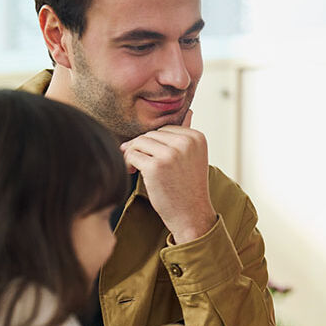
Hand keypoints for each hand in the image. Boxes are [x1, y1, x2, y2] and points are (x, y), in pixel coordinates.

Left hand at [120, 110, 216, 243]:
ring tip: (136, 168)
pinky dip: (128, 163)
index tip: (152, 158)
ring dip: (133, 155)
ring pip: (139, 142)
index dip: (154, 144)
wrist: (191, 215)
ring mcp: (171, 153)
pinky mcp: (156, 166)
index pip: (164, 130)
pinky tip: (133, 173)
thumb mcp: (193, 157)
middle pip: (150, 134)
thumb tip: (188, 111)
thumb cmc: (188, 187)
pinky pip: (132, 155)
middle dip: (142, 148)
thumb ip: (187, 134)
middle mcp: (186, 142)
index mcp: (196, 137)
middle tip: (139, 164)